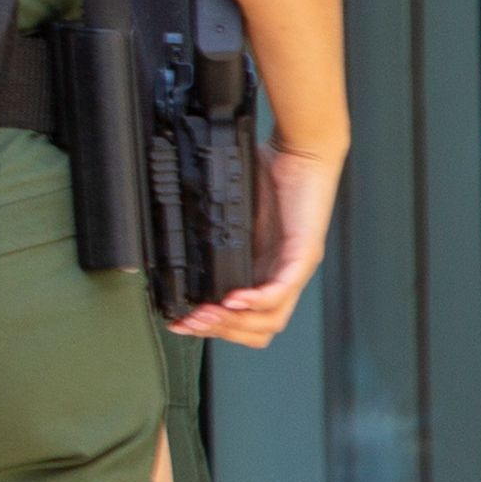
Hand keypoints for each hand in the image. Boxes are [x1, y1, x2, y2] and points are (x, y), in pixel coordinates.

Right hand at [172, 142, 340, 347]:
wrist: (301, 149)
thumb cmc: (269, 174)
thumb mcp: (231, 212)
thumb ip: (212, 233)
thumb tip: (175, 244)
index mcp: (265, 270)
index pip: (245, 319)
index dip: (213, 328)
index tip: (180, 321)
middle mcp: (283, 276)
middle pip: (257, 329)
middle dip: (217, 332)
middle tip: (186, 322)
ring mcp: (296, 267)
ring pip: (270, 320)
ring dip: (233, 323)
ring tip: (203, 314)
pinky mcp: (304, 253)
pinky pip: (281, 290)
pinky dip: (255, 301)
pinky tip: (231, 299)